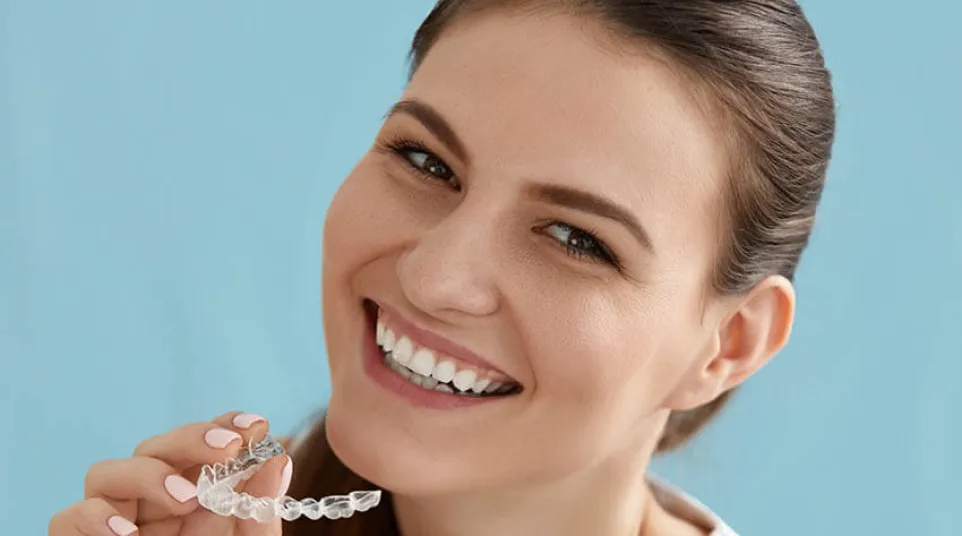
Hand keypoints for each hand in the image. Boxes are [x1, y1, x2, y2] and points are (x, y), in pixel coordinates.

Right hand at [49, 411, 291, 535]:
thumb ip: (257, 512)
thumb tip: (278, 457)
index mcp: (195, 499)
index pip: (200, 447)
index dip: (223, 425)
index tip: (255, 424)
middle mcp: (151, 506)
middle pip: (154, 448)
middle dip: (190, 439)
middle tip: (228, 448)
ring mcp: (114, 526)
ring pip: (105, 473)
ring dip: (145, 475)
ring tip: (185, 498)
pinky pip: (67, 518)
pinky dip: (94, 518)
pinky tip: (128, 534)